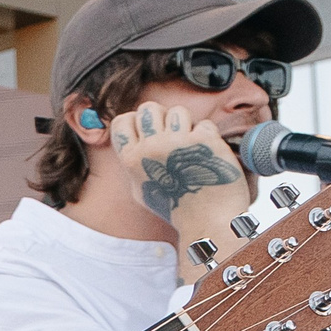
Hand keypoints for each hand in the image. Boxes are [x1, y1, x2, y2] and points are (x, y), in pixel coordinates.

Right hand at [108, 102, 250, 278]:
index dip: (135, 121)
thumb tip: (132, 141)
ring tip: (191, 146)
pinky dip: (208, 137)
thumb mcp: (141, 189)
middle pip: (149, 108)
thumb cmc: (176, 208)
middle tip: (172, 133)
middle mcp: (151, 148)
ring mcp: (177, 143)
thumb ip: (135, 164)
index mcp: (132, 160)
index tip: (147, 130)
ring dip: (186, 124)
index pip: (122, 121)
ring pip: (177, 111)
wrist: (208, 221)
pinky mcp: (204, 142)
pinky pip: (204, 124)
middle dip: (161, 116)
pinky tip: (207, 156)